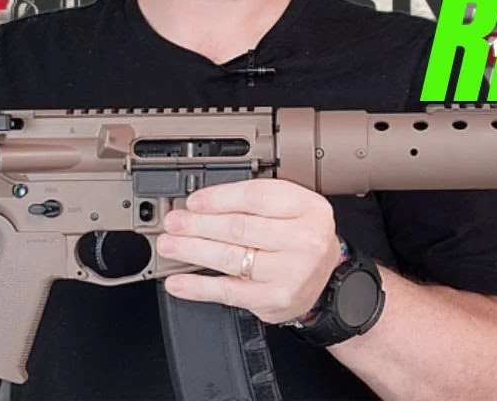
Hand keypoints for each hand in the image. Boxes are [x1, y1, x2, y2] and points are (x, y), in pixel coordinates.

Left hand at [156, 178, 343, 323]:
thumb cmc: (301, 238)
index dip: (219, 198)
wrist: (326, 276)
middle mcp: (304, 240)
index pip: (256, 197)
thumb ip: (254, 202)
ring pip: (231, 258)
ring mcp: (291, 272)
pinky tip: (179, 281)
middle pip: (239, 228)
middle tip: (174, 222)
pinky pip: (229, 292)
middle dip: (198, 224)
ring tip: (170, 245)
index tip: (193, 202)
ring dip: (192, 251)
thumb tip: (202, 205)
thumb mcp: (291, 209)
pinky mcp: (276, 299)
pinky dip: (198, 286)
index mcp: (308, 208)